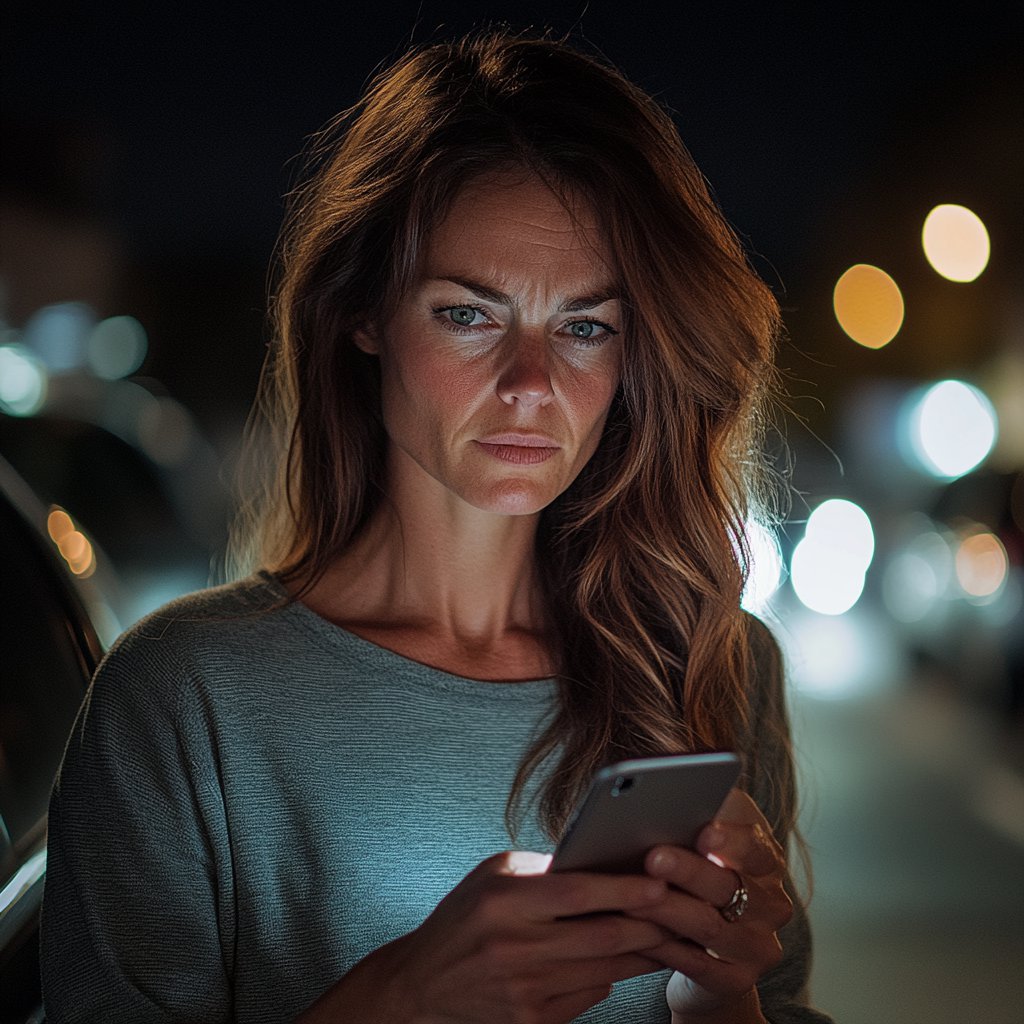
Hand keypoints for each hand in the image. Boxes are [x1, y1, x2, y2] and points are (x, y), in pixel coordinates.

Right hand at [298, 850, 670, 1023]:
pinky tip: (624, 962)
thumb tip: (602, 858)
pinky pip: (589, 997)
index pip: (577, 893)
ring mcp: (524, 990)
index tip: (660, 880)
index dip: (624, 888)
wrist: (422, 985)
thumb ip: (544, 867)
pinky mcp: (531, 1021)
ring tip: (668, 933)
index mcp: (504, 901)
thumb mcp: (493, 875)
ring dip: (642, 953)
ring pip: (605, 971)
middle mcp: (514, 947)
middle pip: (602, 937)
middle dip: (650, 923)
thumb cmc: (463, 917)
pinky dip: (612, 978)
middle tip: (681, 909)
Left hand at [625, 789, 792, 1019]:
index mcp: (766, 861)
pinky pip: (696, 965)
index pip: (755, 847)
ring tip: (632, 896)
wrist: (710, 950)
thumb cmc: (700, 878)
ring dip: (668, 909)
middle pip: (728, 885)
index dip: (730, 839)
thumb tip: (669, 792)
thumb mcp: (707, 840)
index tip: (703, 830)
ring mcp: (757, 945)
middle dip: (688, 871)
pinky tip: (637, 934)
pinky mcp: (737, 980)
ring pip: (708, 925)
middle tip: (653, 857)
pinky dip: (664, 949)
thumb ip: (699, 813)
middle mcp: (771, 904)